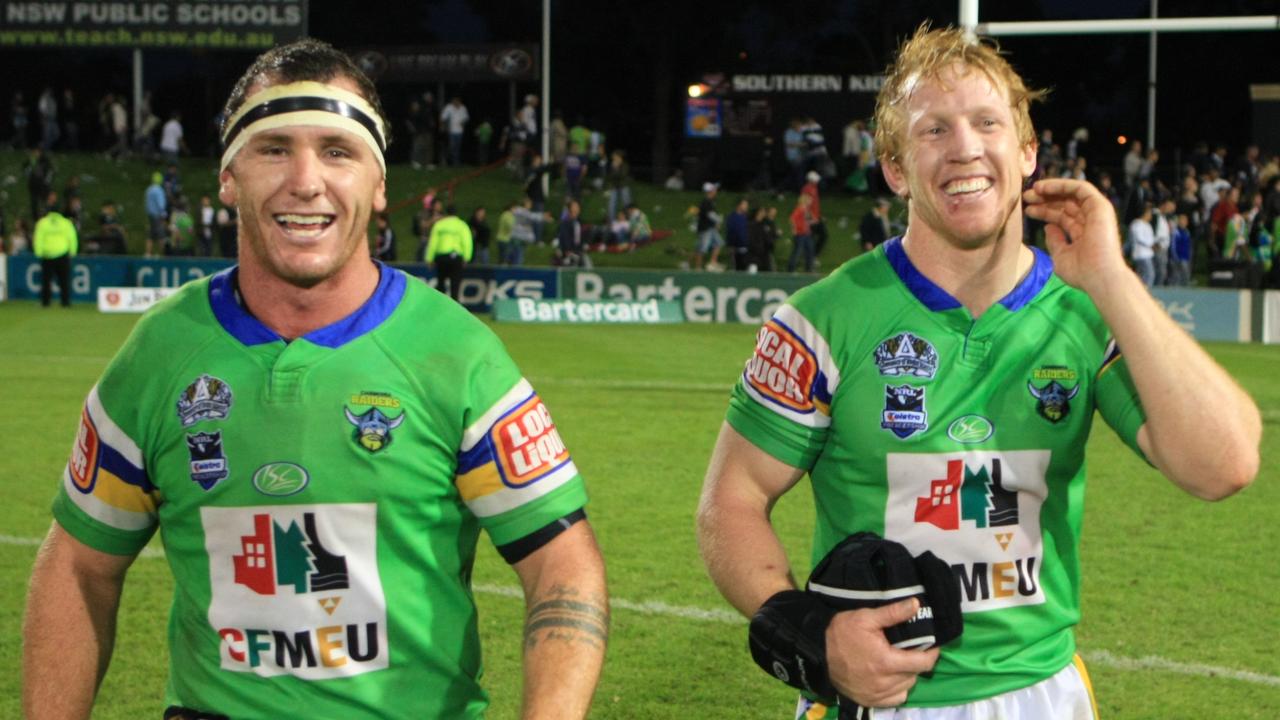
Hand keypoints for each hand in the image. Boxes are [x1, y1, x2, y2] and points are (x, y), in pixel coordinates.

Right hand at [825, 598, 939, 707]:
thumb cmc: (842, 632)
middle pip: (915, 675)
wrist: (817, 652)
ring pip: (906, 687)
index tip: (930, 645)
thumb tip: (916, 604)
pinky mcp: (869, 701)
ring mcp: (876, 694)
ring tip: (897, 662)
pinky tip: (889, 677)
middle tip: (908, 649)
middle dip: (916, 662)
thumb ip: (893, 613)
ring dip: (907, 675)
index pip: (923, 663)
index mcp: (886, 662)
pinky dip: (897, 689)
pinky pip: (895, 698)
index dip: (931, 653)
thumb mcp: (866, 618)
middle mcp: (884, 682)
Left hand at [1022, 178, 1128, 292]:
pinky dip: (1062, 184)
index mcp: (1082, 233)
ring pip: (1072, 194)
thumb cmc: (1081, 273)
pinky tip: (1043, 187)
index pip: (1061, 217)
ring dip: (1051, 189)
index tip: (1027, 209)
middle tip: (1025, 196)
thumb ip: (1055, 241)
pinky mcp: (1100, 206)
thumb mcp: (1061, 256)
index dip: (1043, 211)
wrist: (1099, 277)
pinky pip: (1080, 188)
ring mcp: (1096, 213)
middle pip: (1065, 204)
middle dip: (1045, 199)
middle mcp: (1090, 221)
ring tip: (1032, 190)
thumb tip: (1048, 226)